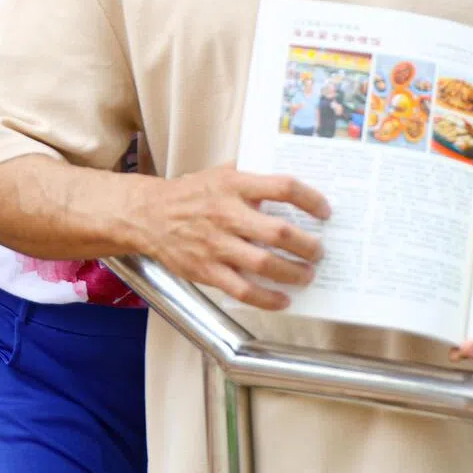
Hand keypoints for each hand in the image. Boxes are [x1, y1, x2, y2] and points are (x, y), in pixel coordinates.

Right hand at [140, 166, 329, 310]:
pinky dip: (268, 299)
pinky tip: (283, 299)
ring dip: (293, 273)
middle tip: (319, 251)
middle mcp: (226, 214)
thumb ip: (249, 177)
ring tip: (306, 275)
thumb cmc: (188, 194)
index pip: (282, 187)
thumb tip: (287, 185)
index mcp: (233, 185)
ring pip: (265, 264)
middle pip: (279, 231)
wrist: (147, 215)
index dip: (310, 199)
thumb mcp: (218, 174)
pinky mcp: (207, 270)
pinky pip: (244, 290)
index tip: (324, 211)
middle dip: (308, 245)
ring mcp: (216, 244)